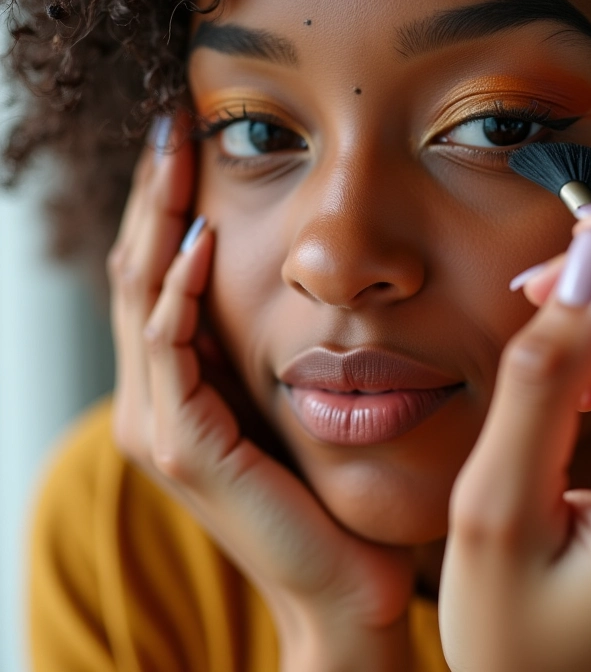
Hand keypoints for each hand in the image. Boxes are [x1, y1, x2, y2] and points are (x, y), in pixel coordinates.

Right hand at [107, 116, 413, 671]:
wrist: (339, 580)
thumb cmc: (326, 486)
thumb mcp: (287, 396)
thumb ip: (267, 345)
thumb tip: (286, 269)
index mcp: (178, 383)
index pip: (156, 273)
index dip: (166, 205)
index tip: (186, 139)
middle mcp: (154, 397)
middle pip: (137, 270)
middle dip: (153, 195)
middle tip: (169, 124)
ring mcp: (158, 423)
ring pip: (139, 296)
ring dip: (157, 221)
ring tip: (174, 153)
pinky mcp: (181, 445)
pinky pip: (168, 351)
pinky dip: (176, 293)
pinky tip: (198, 243)